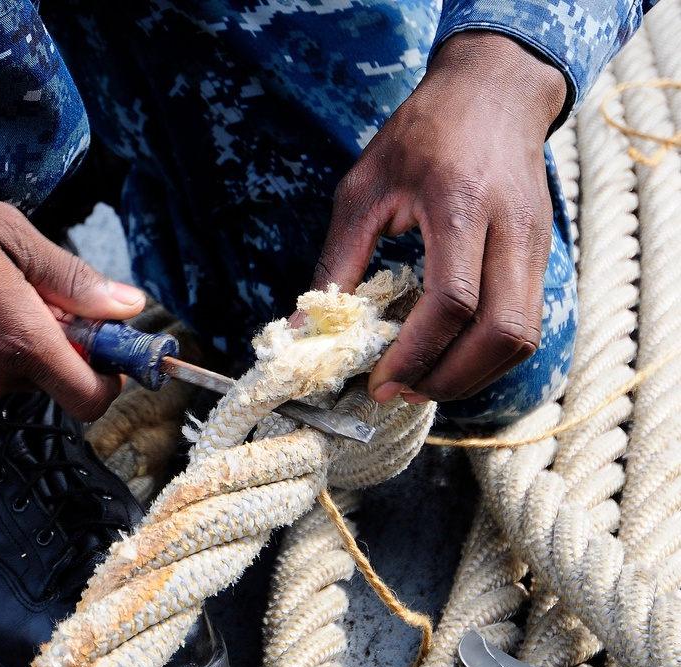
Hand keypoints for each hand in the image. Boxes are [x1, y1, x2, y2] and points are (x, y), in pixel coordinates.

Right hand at [0, 171, 145, 418]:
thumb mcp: (4, 231)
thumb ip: (71, 278)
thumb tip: (127, 306)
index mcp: (20, 340)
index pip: (92, 398)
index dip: (110, 377)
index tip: (105, 344)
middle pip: (52, 379)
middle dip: (54, 342)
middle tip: (27, 288)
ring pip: (12, 374)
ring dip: (12, 341)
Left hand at [313, 31, 566, 403]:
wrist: (494, 90)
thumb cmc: (420, 134)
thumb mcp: (363, 189)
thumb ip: (336, 263)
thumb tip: (305, 329)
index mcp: (460, 204)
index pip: (452, 300)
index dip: (417, 353)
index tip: (380, 382)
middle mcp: (510, 228)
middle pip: (503, 332)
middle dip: (451, 378)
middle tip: (402, 393)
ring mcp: (537, 243)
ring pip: (523, 337)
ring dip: (473, 375)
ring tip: (422, 384)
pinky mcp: (543, 254)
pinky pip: (526, 323)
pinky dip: (487, 355)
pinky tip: (449, 358)